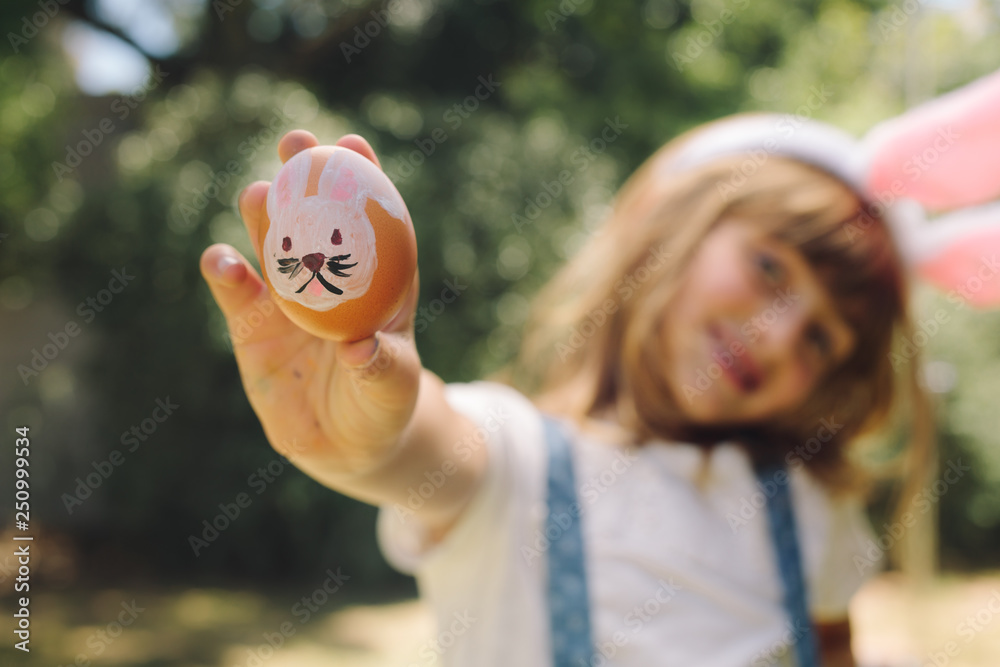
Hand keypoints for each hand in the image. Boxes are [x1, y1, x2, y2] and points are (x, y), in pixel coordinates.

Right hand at [200, 130, 422, 477]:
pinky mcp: (251, 327)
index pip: (369, 219)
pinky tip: (223, 261)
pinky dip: (226, 273)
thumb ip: (381, 368)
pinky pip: (235, 292)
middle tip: (294, 145)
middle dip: (303, 177)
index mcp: (374, 280)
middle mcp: (328, 278)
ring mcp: (287, 299)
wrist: (344, 446)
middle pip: (313, 217)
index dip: (362, 178)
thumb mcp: (391, 390)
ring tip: (261, 196)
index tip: (351, 142)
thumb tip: (360, 347)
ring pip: (271, 244)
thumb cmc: (381, 408)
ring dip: (264, 217)